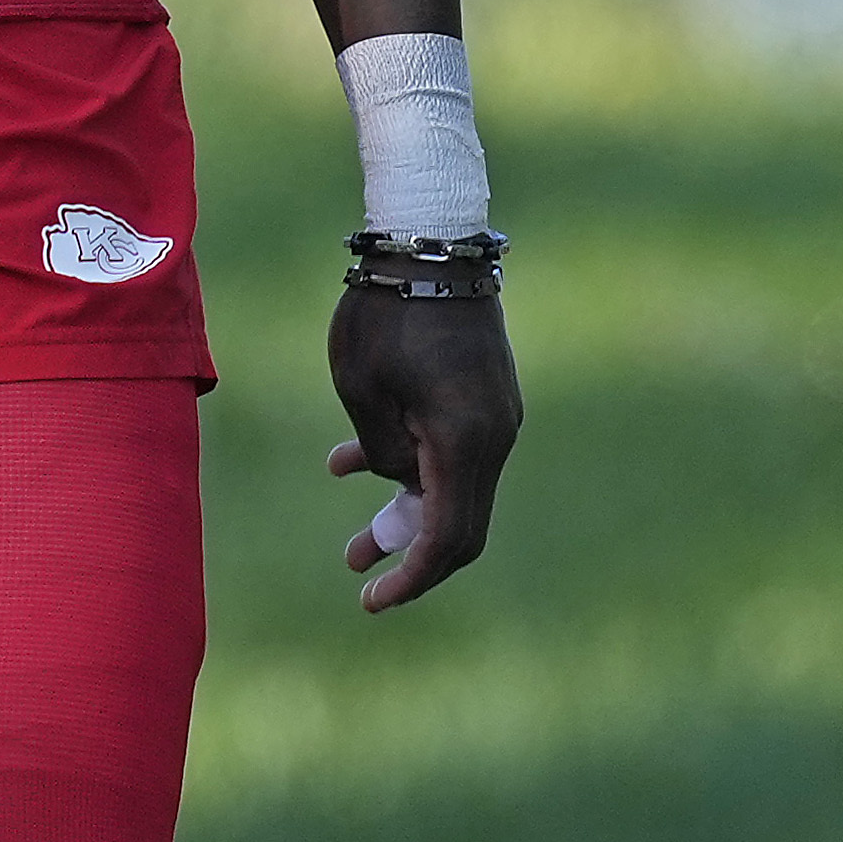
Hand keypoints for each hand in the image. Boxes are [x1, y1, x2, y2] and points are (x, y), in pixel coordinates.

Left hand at [321, 283, 520, 612]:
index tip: (372, 601)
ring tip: (354, 543)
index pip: (447, 537)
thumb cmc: (386, 312)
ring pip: (452, 487)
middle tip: (357, 572)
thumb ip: (382, 451)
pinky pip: (451, 451)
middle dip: (408, 556)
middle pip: (459, 524)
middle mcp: (494, 436)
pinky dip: (410, 468)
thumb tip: (400, 483)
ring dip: (404, 514)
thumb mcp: (361, 389)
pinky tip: (346, 466)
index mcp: (464, 441)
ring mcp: (496, 416)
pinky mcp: (485, 396)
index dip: (412, 578)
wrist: (433, 240)